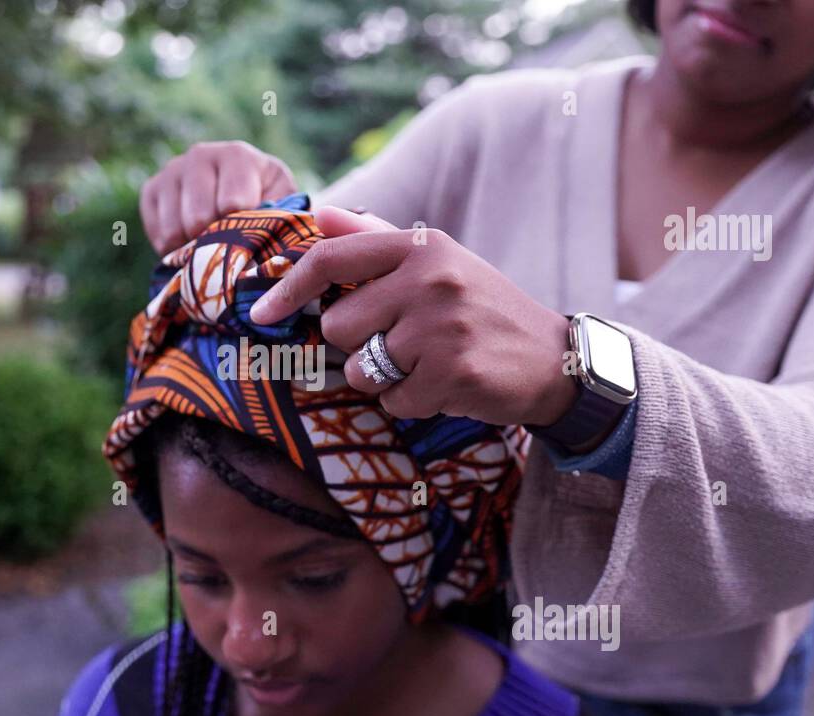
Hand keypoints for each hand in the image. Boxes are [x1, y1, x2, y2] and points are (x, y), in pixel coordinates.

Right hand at [140, 140, 297, 255]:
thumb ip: (278, 217)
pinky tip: (190, 241)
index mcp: (237, 155)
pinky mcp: (150, 189)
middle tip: (228, 244)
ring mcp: (172, 170)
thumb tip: (268, 240)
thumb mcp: (283, 207)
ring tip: (210, 242)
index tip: (249, 235)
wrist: (242, 198)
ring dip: (193, 247)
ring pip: (175, 228)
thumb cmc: (267, 205)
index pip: (232, 204)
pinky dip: (173, 248)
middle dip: (214, 240)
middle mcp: (200, 154)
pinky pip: (157, 232)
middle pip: (199, 217)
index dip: (239, 230)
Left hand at [249, 206, 577, 425]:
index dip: (288, 289)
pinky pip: (395, 401)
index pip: (332, 260)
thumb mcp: (437, 262)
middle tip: (400, 345)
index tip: (260, 314)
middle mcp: (430, 279)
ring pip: (362, 369)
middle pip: (338, 326)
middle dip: (356, 347)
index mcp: (421, 246)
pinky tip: (445, 386)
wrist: (553, 358)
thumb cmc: (482, 309)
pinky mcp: (453, 372)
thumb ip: (376, 240)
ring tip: (426, 365)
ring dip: (384, 379)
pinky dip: (412, 403)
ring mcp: (442, 326)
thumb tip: (321, 215)